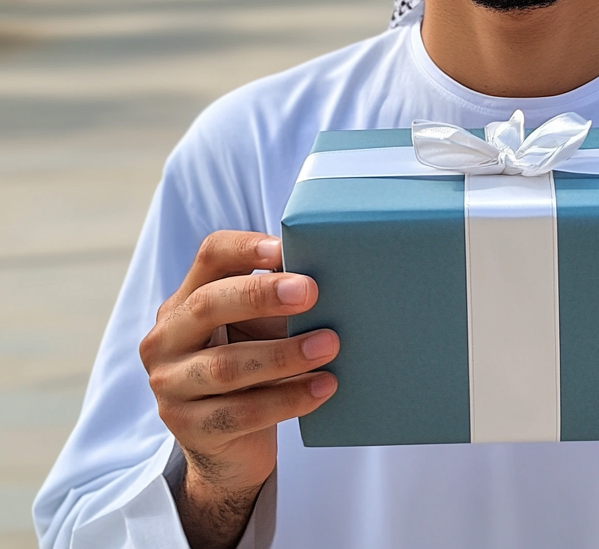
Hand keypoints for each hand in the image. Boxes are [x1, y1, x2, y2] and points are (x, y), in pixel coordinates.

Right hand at [140, 231, 338, 548]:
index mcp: (186, 300)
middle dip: (261, 296)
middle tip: (311, 291)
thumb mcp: (259, 329)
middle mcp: (167, 338)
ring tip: (330, 345)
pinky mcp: (188, 429)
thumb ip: (279, 304)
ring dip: (284, 354)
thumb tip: (331, 279)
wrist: (229, 449)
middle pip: (208, 304)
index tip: (283, 249)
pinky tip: (324, 386)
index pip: (210, 257)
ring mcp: (170, 386)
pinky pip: (241, 413)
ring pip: (226, 366)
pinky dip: (288, 398)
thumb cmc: (252, 369)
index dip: (244, 248)